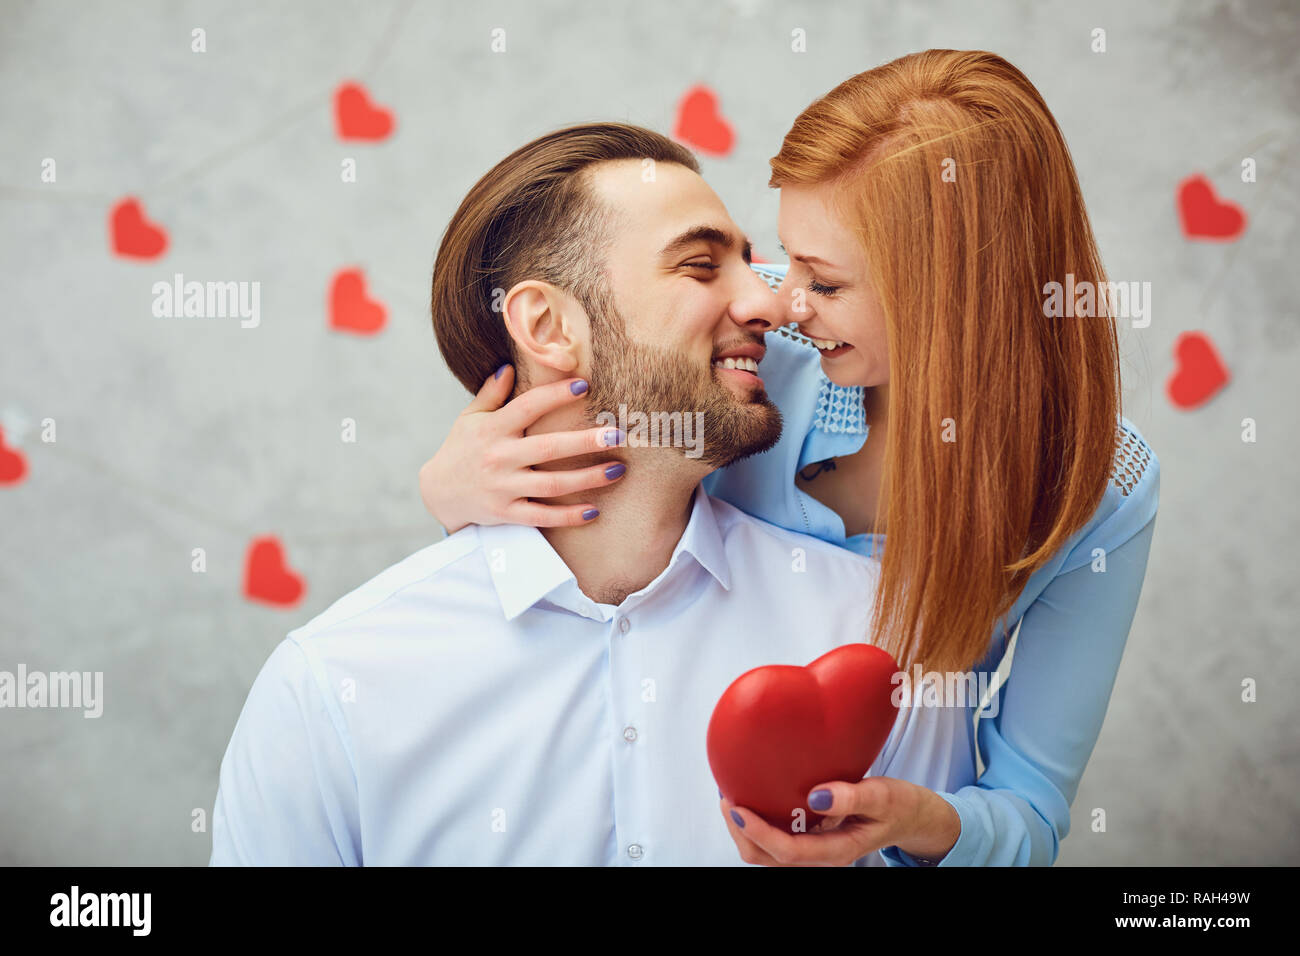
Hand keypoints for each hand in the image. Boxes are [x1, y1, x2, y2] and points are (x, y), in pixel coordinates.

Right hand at [418, 364, 627, 533]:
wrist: (438, 492)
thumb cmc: (461, 448)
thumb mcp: (470, 417)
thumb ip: (491, 393)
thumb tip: (510, 366)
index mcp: (493, 428)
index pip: (527, 407)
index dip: (555, 395)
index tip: (584, 385)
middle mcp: (499, 457)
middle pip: (548, 448)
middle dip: (585, 441)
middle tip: (617, 434)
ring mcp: (503, 487)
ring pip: (551, 484)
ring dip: (587, 479)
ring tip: (618, 470)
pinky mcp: (507, 513)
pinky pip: (542, 516)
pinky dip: (568, 516)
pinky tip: (595, 511)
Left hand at [719, 776, 960, 865]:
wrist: (911, 816)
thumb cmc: (899, 805)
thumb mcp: (883, 796)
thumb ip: (853, 797)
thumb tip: (817, 795)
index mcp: (837, 850)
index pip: (788, 852)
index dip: (758, 832)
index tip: (737, 807)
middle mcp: (821, 855)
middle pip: (769, 859)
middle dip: (742, 834)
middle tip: (727, 799)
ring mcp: (815, 849)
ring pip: (769, 855)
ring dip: (746, 831)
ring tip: (732, 797)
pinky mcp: (812, 838)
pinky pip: (777, 839)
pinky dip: (759, 823)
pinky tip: (754, 797)